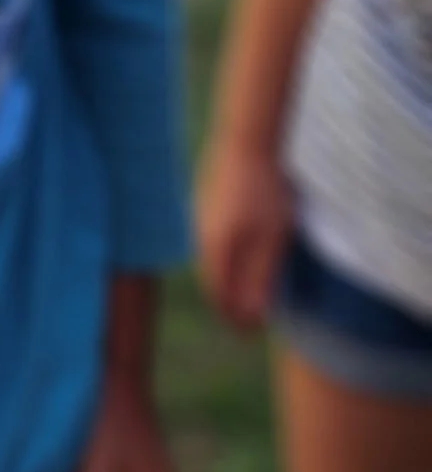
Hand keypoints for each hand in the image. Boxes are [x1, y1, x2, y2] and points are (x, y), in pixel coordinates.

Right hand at [196, 136, 292, 332]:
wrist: (247, 139)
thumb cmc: (265, 190)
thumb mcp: (272, 240)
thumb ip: (260, 278)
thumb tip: (251, 314)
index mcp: (215, 249)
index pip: (219, 297)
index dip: (234, 319)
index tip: (252, 332)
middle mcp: (200, 235)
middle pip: (213, 279)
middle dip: (229, 300)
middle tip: (251, 317)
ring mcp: (200, 215)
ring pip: (212, 258)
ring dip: (228, 276)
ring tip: (250, 286)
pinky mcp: (206, 200)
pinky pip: (213, 238)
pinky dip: (227, 255)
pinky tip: (244, 250)